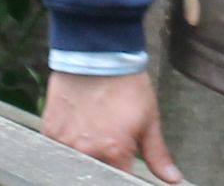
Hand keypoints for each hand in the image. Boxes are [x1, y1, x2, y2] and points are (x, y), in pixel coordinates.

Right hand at [43, 70, 180, 182]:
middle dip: (103, 162)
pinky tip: (78, 124)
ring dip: (84, 152)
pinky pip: (56, 148)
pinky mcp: (50, 131)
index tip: (123, 160)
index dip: (123, 172)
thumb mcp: (149, 117)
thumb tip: (173, 179)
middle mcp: (87, 152)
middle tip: (107, 138)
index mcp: (115, 153)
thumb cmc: (124, 81)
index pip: (118, 181)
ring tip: (93, 129)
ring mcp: (65, 143)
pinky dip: (67, 142)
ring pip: (74, 162)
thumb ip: (157, 154)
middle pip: (95, 173)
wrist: (97, 51)